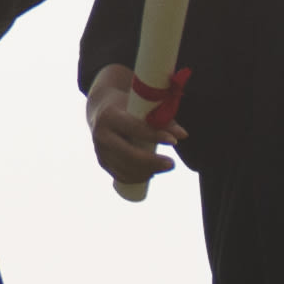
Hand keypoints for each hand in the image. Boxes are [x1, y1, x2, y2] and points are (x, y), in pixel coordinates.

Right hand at [84, 64, 177, 196]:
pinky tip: (150, 175)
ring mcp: (99, 151)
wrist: (100, 109)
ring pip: (124, 168)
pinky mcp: (102, 162)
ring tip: (165, 167)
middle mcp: (100, 135)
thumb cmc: (128, 105)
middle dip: (152, 162)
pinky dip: (135, 178)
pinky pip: (119, 175)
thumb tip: (184, 135)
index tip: (174, 142)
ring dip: (147, 172)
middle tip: (172, 164)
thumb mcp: (142, 106)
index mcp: (110, 116)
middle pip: (128, 154)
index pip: (134, 128)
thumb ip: (163, 120)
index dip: (155, 136)